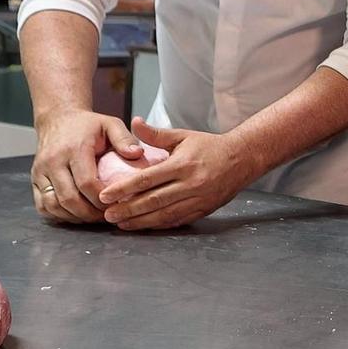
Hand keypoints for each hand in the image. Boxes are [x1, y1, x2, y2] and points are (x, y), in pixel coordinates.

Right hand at [33, 110, 144, 223]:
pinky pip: (43, 206)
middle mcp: (53, 162)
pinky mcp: (34, 180)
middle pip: (69, 198)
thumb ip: (124, 138)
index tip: (116, 204)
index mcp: (73, 149)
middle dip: (89, 213)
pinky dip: (59, 215)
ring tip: (93, 217)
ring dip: (74, 217)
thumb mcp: (110, 124)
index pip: (86, 182)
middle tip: (107, 216)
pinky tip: (76, 214)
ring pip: (53, 205)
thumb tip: (138, 154)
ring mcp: (40, 172)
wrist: (58, 119)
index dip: (101, 199)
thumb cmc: (88, 125)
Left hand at [95, 117, 256, 230]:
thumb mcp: (183, 136)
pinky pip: (176, 221)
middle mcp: (190, 184)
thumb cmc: (209, 146)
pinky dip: (158, 225)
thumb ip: (156, 134)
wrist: (242, 159)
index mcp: (182, 164)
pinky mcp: (203, 210)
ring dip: (139, 221)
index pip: (147, 179)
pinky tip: (143, 226)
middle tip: (107, 215)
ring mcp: (197, 199)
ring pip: (163, 215)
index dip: (123, 188)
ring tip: (120, 224)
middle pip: (152, 201)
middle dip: (127, 209)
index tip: (105, 195)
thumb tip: (134, 122)